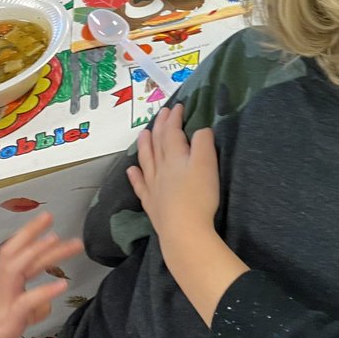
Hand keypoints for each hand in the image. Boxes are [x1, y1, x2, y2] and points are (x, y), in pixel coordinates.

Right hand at [0, 212, 82, 337]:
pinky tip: (63, 285)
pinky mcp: (11, 316)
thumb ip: (32, 306)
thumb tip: (47, 305)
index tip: (45, 218)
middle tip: (51, 218)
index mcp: (4, 284)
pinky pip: (28, 301)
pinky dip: (45, 291)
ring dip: (38, 253)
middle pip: (16, 255)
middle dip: (32, 234)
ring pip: (17, 269)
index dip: (28, 234)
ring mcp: (6, 299)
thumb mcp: (15, 314)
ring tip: (57, 240)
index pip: (15, 253)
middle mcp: (3, 286)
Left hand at [128, 106, 245, 325]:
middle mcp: (161, 168)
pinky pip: (140, 185)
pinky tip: (131, 170)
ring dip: (144, 145)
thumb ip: (204, 143)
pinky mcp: (151, 203)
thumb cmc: (200, 196)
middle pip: (158, 143)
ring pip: (146, 160)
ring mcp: (153, 186)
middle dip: (160, 126)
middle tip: (162, 113)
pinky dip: (135, 175)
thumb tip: (201, 130)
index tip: (178, 106)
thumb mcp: (208, 164)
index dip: (174, 118)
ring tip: (142, 133)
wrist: (184, 231)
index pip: (172, 132)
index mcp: (175, 156)